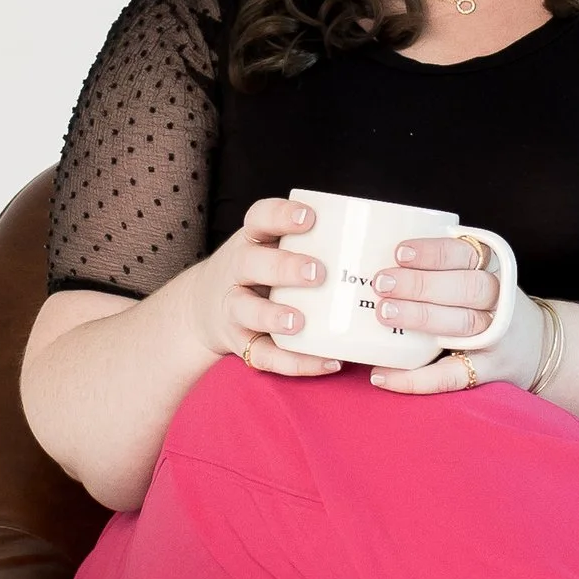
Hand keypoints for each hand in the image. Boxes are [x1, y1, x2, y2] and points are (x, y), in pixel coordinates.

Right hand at [192, 197, 342, 376]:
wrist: (203, 308)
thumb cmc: (259, 274)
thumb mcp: (269, 248)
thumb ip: (309, 244)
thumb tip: (375, 246)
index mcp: (251, 241)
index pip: (259, 219)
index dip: (281, 216)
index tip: (309, 217)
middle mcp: (237, 271)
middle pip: (250, 263)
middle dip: (283, 267)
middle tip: (317, 273)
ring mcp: (234, 308)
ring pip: (246, 310)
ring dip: (273, 316)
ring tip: (300, 323)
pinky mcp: (240, 343)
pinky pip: (264, 355)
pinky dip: (295, 362)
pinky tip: (328, 362)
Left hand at [371, 232, 540, 398]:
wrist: (538, 347)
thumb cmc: (491, 307)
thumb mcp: (481, 276)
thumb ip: (444, 268)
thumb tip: (372, 261)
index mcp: (494, 271)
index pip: (467, 253)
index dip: (433, 252)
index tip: (399, 252)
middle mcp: (499, 302)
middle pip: (465, 288)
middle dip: (421, 284)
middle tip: (382, 283)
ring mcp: (496, 338)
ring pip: (461, 324)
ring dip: (420, 317)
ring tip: (384, 313)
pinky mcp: (487, 371)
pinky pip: (451, 376)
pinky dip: (415, 378)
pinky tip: (383, 375)